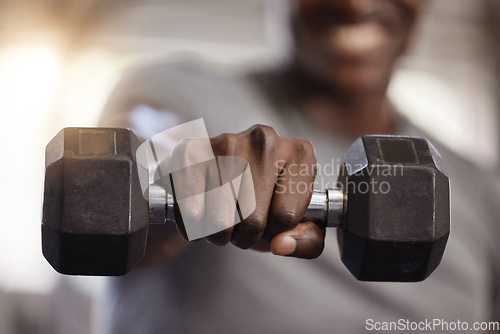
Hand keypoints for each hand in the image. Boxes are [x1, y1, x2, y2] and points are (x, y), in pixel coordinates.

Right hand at [164, 124, 323, 258]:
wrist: (224, 171)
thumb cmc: (266, 201)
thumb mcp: (300, 223)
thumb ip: (306, 241)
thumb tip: (280, 245)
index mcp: (300, 153)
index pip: (286, 218)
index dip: (275, 232)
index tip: (271, 221)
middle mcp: (265, 140)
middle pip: (252, 220)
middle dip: (246, 236)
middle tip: (244, 225)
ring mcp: (227, 141)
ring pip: (220, 220)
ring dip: (219, 234)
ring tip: (224, 219)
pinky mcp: (191, 150)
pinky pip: (190, 212)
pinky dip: (193, 225)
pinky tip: (201, 212)